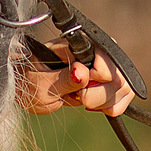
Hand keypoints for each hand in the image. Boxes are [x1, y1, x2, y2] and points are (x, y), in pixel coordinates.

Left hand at [16, 51, 134, 117]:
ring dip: (104, 102)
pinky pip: (124, 97)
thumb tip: (82, 72)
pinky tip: (92, 105)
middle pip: (120, 75)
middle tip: (78, 97)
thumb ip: (63, 79)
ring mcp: (104, 65)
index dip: (97, 77)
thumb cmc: (28, 81)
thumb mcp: (40, 84)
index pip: (106, 57)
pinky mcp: (108, 80)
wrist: (26, 87)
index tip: (78, 89)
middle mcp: (96, 50)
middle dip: (100, 94)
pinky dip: (110, 107)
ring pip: (125, 87)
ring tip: (81, 100)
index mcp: (77, 43)